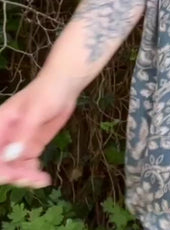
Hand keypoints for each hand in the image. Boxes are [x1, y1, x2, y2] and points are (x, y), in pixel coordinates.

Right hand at [0, 73, 76, 187]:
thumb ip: (24, 133)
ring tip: (40, 180)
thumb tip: (10, 156)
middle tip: (31, 179)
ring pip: (13, 167)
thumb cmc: (48, 92)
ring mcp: (18, 142)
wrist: (65, 86)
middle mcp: (5, 137)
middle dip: (12, 175)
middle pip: (1, 163)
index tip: (10, 176)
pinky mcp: (31, 146)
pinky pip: (26, 164)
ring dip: (23, 177)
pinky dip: (32, 173)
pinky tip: (43, 178)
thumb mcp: (36, 111)